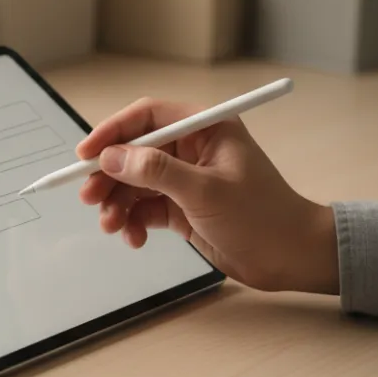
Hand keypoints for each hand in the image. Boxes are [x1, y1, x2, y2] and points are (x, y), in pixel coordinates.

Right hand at [76, 97, 338, 294]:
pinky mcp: (181, 207)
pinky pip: (144, 208)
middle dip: (109, 176)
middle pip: (133, 152)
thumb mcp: (205, 191)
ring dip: (117, 203)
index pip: (147, 117)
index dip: (113, 132)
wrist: (291, 259)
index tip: (86, 155)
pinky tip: (133, 238)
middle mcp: (191, 150)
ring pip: (134, 183)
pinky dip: (132, 221)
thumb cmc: (262, 217)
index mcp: (205, 129)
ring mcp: (185, 179)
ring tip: (111, 225)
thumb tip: (112, 158)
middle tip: (90, 197)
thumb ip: (156, 171)